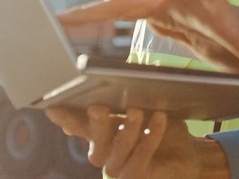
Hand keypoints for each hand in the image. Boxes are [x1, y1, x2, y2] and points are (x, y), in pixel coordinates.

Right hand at [45, 105, 229, 178]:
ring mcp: (119, 167)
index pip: (79, 125)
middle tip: (97, 107)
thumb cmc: (161, 125)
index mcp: (102, 131)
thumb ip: (132, 92)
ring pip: (116, 151)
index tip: (52, 107)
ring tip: (136, 109)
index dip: (66, 119)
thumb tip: (127, 70)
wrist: (186, 152)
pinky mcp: (137, 176)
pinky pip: (139, 160)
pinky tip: (159, 118)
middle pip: (94, 139)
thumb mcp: (147, 104)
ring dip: (126, 129)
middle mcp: (106, 152)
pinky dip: (149, 138)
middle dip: (96, 123)